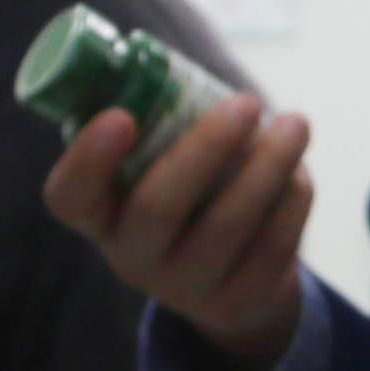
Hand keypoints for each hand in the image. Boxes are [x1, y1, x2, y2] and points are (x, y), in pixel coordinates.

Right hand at [37, 93, 312, 370]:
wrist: (225, 279)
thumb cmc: (186, 193)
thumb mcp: (156, 166)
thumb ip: (158, 123)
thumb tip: (177, 67)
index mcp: (99, 215)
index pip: (69, 196)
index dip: (88, 160)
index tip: (121, 115)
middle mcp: (131, 258)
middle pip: (158, 208)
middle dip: (207, 148)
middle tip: (247, 103)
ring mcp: (184, 288)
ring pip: (226, 227)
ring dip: (267, 168)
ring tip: (295, 124)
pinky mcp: (238, 303)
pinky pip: (270, 249)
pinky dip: (291, 202)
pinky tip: (300, 171)